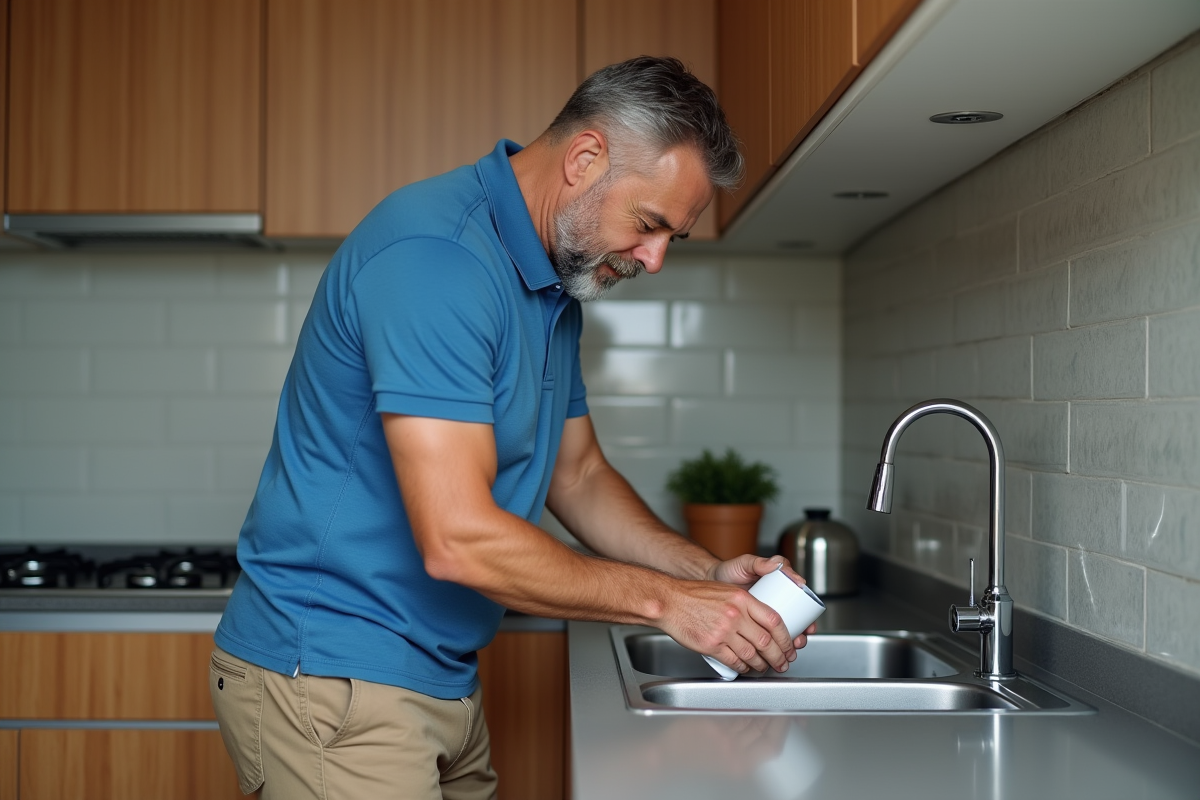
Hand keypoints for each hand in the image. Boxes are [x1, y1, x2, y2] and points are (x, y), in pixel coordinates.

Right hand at [659, 576, 798, 674]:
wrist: (670, 602)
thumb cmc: (694, 595)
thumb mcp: (726, 591)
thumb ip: (746, 604)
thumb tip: (764, 622)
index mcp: (742, 598)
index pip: (774, 620)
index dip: (786, 637)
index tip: (790, 645)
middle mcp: (735, 615)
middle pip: (766, 641)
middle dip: (779, 656)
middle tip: (783, 662)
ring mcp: (723, 631)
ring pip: (752, 654)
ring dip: (762, 665)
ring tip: (765, 667)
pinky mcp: (711, 645)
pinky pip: (734, 661)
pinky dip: (744, 667)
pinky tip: (746, 667)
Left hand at [705, 554, 818, 652]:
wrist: (711, 582)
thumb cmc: (730, 572)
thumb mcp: (745, 564)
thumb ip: (760, 562)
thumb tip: (777, 565)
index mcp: (780, 586)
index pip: (801, 603)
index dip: (809, 616)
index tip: (809, 626)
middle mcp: (777, 600)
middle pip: (796, 621)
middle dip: (801, 634)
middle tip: (799, 642)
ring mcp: (765, 613)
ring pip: (785, 631)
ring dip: (790, 643)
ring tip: (789, 651)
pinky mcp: (754, 624)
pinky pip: (768, 637)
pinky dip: (772, 647)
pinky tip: (774, 654)